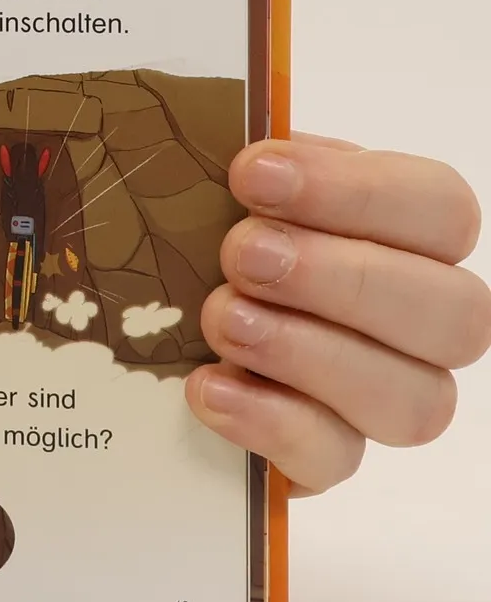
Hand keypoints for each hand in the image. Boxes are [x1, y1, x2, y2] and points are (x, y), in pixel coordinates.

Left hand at [185, 136, 490, 491]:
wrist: (146, 332)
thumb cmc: (199, 240)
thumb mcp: (216, 188)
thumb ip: (251, 166)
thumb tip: (247, 142)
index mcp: (406, 236)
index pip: (441, 209)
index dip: (356, 191)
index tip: (250, 174)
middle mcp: (418, 324)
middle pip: (455, 314)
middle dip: (343, 278)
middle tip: (242, 253)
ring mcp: (380, 400)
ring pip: (414, 401)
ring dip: (311, 353)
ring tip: (223, 318)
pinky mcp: (323, 459)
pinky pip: (334, 459)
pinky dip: (270, 423)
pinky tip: (207, 385)